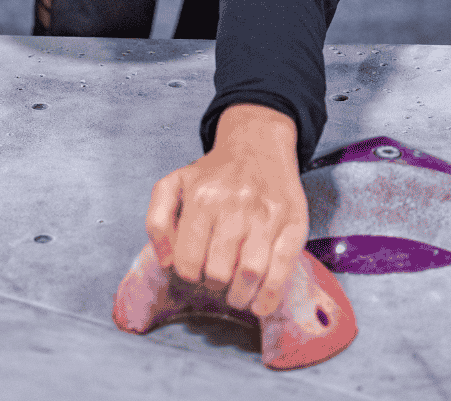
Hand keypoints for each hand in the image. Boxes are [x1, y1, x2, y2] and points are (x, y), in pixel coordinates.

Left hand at [144, 104, 308, 316]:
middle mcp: (235, 207)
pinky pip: (282, 269)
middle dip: (214, 284)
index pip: (188, 259)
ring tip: (237, 297)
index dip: (188, 274)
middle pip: (219, 270)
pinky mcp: (293, 224)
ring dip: (240, 296)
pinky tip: (260, 305)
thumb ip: (157, 221)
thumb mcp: (173, 184)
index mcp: (202, 198)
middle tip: (217, 280)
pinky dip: (270, 296)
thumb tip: (166, 262)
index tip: (194, 272)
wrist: (257, 144)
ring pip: (250, 273)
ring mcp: (267, 216)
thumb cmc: (213, 173)